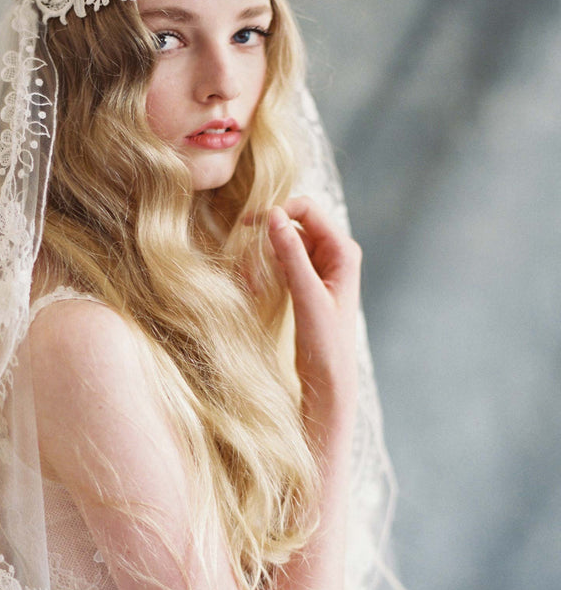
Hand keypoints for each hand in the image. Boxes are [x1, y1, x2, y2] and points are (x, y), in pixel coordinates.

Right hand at [267, 196, 360, 415]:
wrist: (329, 380)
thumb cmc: (325, 343)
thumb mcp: (306, 296)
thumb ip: (291, 254)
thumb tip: (274, 215)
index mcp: (343, 251)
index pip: (307, 210)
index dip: (277, 211)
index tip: (247, 226)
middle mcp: (334, 254)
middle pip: (292, 226)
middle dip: (266, 241)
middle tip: (245, 264)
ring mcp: (320, 268)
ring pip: (282, 246)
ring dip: (262, 260)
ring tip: (250, 284)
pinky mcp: (306, 283)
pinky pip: (280, 264)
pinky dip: (265, 272)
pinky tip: (254, 289)